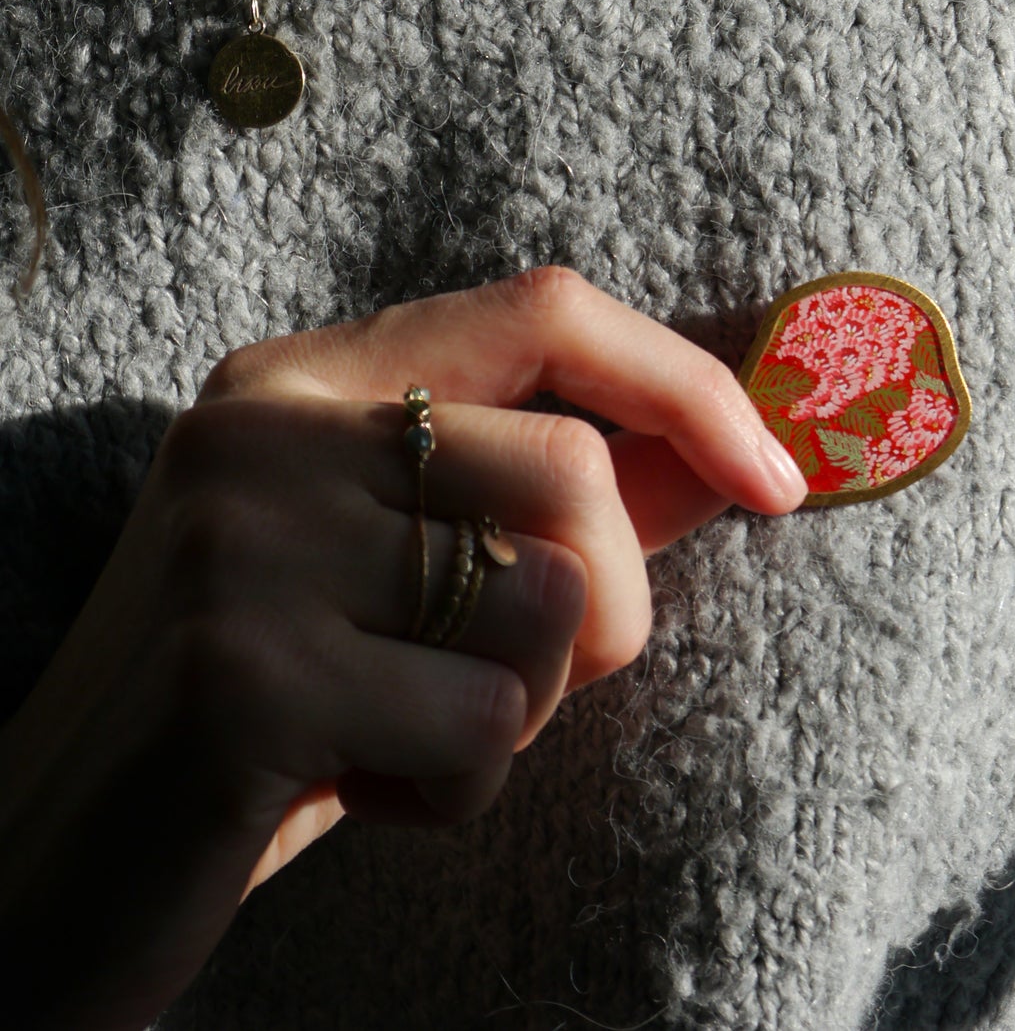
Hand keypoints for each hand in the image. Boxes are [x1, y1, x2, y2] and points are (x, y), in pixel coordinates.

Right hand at [0, 266, 805, 1030]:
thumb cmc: (268, 708)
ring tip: (400, 732)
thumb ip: (554, 494)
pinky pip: (482, 729)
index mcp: (301, 380)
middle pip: (574, 468)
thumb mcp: (399, 575)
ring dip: (521, 712)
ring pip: (548, 604)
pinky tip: (349, 793)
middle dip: (609, 605)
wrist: (42, 865)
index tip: (781, 477)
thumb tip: (742, 436)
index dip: (687, 380)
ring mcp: (239, 548)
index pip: (547, 308)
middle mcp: (261, 431)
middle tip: (513, 685)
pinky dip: (458, 793)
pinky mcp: (236, 683)